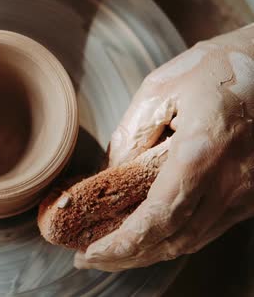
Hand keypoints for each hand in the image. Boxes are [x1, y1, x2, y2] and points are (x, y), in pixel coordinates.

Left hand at [75, 24, 253, 270]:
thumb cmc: (217, 66)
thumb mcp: (161, 88)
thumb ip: (132, 134)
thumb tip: (111, 175)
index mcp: (203, 150)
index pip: (158, 217)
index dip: (122, 244)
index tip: (89, 254)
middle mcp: (232, 179)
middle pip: (174, 239)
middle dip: (128, 257)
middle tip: (91, 260)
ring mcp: (248, 191)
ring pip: (193, 240)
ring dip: (150, 253)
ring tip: (113, 253)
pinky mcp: (253, 193)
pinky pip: (210, 228)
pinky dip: (174, 239)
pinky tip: (149, 236)